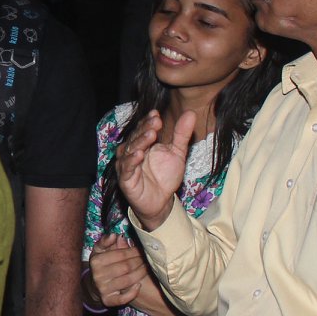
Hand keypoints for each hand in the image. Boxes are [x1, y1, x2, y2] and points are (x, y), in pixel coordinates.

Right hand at [87, 234, 152, 308]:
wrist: (93, 285)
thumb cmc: (100, 264)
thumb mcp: (99, 251)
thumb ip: (105, 241)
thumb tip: (114, 236)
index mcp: (96, 261)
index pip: (121, 254)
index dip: (134, 251)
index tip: (142, 249)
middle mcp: (98, 275)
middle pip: (126, 267)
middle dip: (139, 261)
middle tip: (147, 258)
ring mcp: (103, 289)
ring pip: (128, 280)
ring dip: (140, 273)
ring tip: (147, 268)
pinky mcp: (107, 300)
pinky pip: (123, 298)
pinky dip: (132, 293)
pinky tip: (139, 285)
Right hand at [114, 110, 195, 231]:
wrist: (161, 202)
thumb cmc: (165, 176)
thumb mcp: (177, 153)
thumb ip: (181, 134)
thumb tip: (190, 113)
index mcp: (143, 143)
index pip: (143, 128)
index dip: (148, 121)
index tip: (156, 114)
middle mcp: (132, 152)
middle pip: (136, 137)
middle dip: (146, 128)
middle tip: (156, 121)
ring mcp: (127, 165)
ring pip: (130, 150)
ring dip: (140, 142)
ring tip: (151, 135)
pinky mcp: (125, 180)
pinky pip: (126, 169)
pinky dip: (131, 161)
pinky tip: (139, 155)